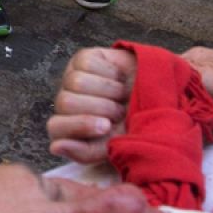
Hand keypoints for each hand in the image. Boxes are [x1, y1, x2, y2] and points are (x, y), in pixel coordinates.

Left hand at [47, 47, 135, 162]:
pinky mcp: (83, 59)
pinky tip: (118, 79)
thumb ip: (84, 152)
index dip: (80, 125)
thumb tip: (55, 147)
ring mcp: (72, 79)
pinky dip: (109, 73)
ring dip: (107, 90)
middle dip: (100, 107)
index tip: (107, 126)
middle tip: (120, 111)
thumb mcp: (113, 146)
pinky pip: (86, 64)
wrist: (156, 98)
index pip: (55, 126)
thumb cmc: (132, 125)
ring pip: (76, 82)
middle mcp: (65, 103)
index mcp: (67, 129)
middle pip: (65, 102)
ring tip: (121, 96)